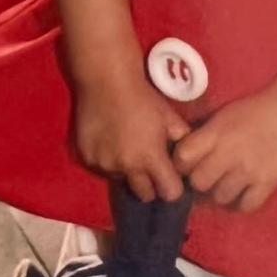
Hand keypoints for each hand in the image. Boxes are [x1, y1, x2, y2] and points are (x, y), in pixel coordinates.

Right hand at [74, 74, 189, 203]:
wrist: (106, 81)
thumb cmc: (142, 97)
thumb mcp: (169, 116)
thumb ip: (181, 139)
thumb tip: (189, 157)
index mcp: (151, 157)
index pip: (169, 192)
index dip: (173, 187)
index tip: (172, 178)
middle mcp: (127, 167)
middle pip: (145, 195)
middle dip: (151, 185)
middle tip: (150, 167)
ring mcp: (105, 165)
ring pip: (122, 181)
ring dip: (128, 172)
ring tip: (127, 150)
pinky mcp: (87, 158)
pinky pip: (102, 169)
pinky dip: (108, 161)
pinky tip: (110, 142)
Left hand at [174, 92, 276, 212]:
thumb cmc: (255, 111)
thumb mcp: (223, 116)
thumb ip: (203, 136)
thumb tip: (181, 157)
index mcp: (217, 132)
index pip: (183, 157)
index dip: (181, 163)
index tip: (187, 163)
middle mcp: (230, 153)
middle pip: (199, 182)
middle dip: (200, 180)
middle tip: (207, 176)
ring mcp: (249, 171)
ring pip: (220, 197)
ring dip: (221, 192)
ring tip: (227, 182)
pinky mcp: (267, 184)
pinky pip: (245, 206)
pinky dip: (241, 202)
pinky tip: (243, 192)